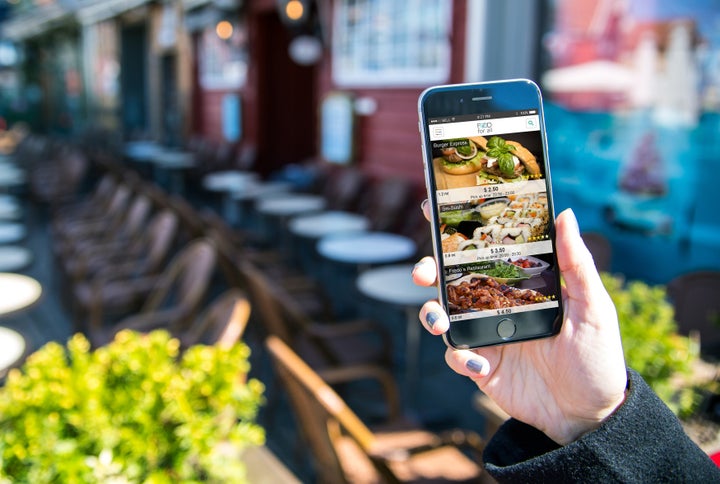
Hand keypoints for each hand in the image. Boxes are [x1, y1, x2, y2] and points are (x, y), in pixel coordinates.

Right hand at [413, 206, 626, 444]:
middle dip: (428, 269)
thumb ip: (577, 264)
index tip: (436, 208)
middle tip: (423, 271)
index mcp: (520, 286)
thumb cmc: (598, 358)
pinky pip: (456, 356)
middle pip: (451, 280)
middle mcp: (497, 306)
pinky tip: (480, 364)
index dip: (458, 231)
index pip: (486, 252)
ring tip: (440, 320)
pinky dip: (459, 357)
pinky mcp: (481, 367)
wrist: (590, 416)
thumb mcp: (594, 308)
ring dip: (431, 313)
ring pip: (443, 315)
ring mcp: (486, 336)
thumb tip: (567, 215)